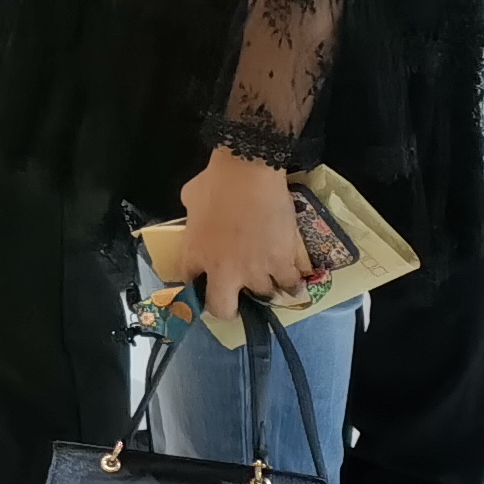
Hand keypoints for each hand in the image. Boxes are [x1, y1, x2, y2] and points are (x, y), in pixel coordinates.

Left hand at [171, 147, 321, 307]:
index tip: (208, 282)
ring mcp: (253, 270)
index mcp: (195, 254)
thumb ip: (193, 220)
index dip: (200, 285)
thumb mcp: (190, 201)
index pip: (191, 285)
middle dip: (229, 308)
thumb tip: (198, 220)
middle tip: (237, 298)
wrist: (249, 174)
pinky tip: (293, 279)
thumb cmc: (216, 182)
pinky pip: (290, 285)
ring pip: (263, 295)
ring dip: (265, 286)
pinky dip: (292, 283)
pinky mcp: (280, 264)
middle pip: (223, 309)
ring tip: (270, 275)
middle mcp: (222, 270)